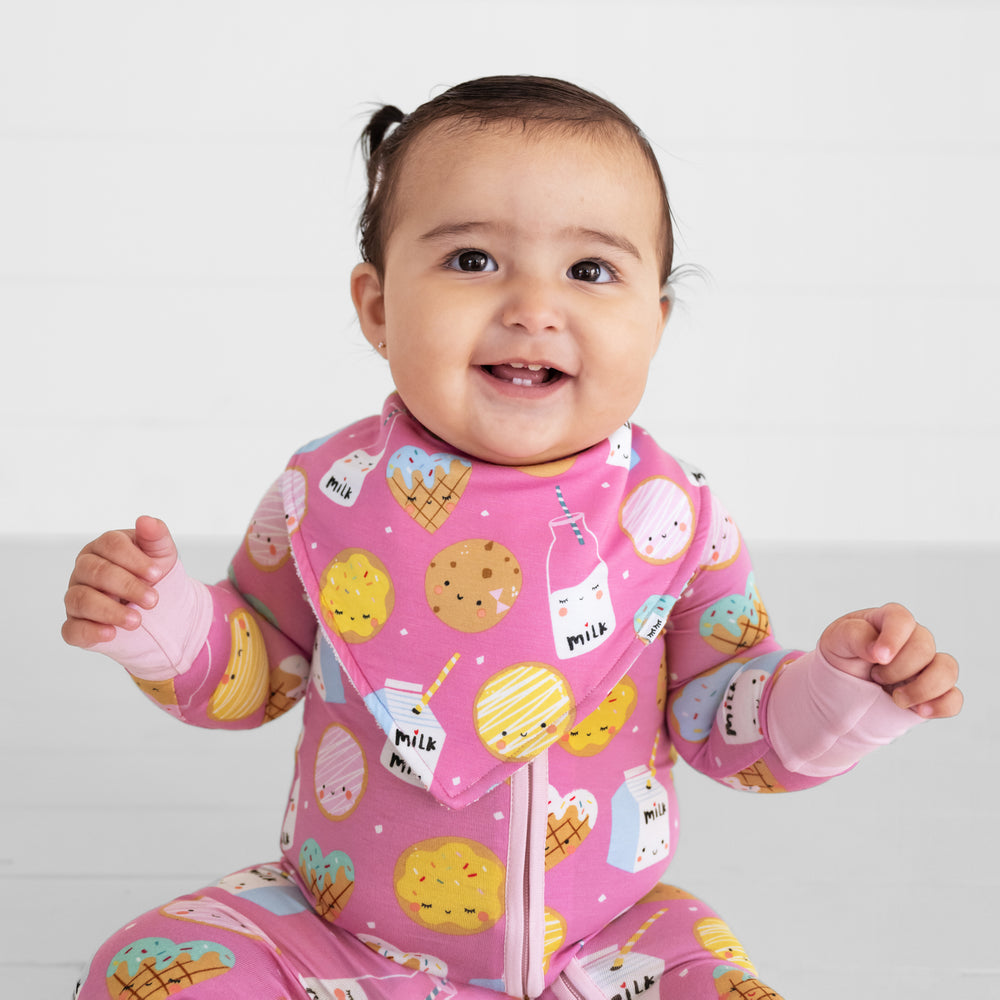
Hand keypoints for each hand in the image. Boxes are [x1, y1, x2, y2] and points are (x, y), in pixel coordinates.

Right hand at [62, 516, 177, 648]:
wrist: (158, 609)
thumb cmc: (153, 575)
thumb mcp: (162, 554)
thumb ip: (156, 536)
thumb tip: (146, 520)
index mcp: (103, 548)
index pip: (111, 544)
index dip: (134, 559)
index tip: (157, 574)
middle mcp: (84, 570)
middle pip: (96, 571)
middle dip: (127, 586)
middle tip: (153, 600)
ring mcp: (76, 597)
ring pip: (80, 599)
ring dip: (110, 611)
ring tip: (137, 621)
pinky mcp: (75, 625)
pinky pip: (73, 629)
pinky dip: (90, 632)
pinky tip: (111, 634)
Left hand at [819, 603, 961, 718]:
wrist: (840, 692)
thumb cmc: (840, 658)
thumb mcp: (835, 640)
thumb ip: (854, 635)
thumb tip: (877, 649)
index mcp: (887, 621)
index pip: (901, 619)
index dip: (893, 638)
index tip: (877, 658)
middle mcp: (912, 640)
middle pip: (925, 646)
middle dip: (897, 668)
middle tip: (875, 677)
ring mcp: (926, 667)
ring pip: (947, 670)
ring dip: (921, 688)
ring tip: (896, 698)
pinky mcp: (933, 693)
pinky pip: (953, 698)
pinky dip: (941, 706)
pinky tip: (919, 711)